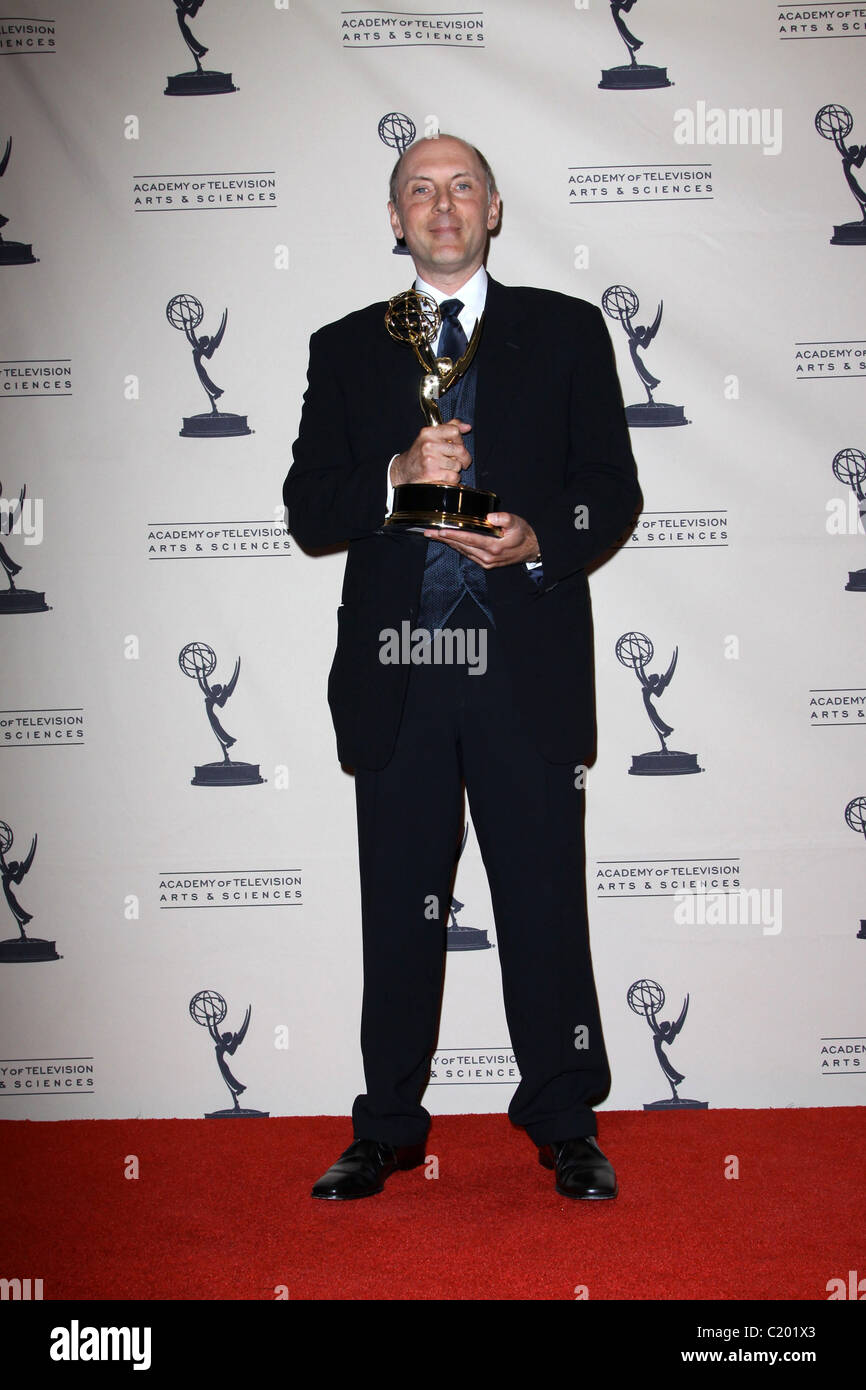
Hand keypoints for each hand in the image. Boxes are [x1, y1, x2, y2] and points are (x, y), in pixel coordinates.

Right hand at [390, 420, 471, 487]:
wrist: (404, 470)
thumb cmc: (420, 453)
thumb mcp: (430, 436)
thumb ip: (448, 428)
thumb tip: (467, 427)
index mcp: (428, 432)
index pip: (455, 431)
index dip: (460, 440)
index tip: (458, 446)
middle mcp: (428, 445)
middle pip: (460, 449)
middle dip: (464, 458)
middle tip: (461, 461)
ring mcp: (429, 459)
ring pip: (457, 465)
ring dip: (456, 469)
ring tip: (446, 468)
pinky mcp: (431, 473)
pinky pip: (453, 476)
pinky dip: (452, 479)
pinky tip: (445, 476)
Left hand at [424, 512, 539, 568]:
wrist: (532, 550)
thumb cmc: (523, 535)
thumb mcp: (517, 523)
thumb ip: (504, 519)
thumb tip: (490, 517)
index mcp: (493, 547)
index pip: (469, 539)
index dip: (453, 534)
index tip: (440, 531)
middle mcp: (487, 557)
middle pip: (461, 546)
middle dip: (444, 539)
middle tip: (428, 532)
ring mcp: (485, 562)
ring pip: (462, 551)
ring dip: (448, 543)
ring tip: (434, 536)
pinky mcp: (485, 563)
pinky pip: (467, 554)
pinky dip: (457, 547)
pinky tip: (450, 541)